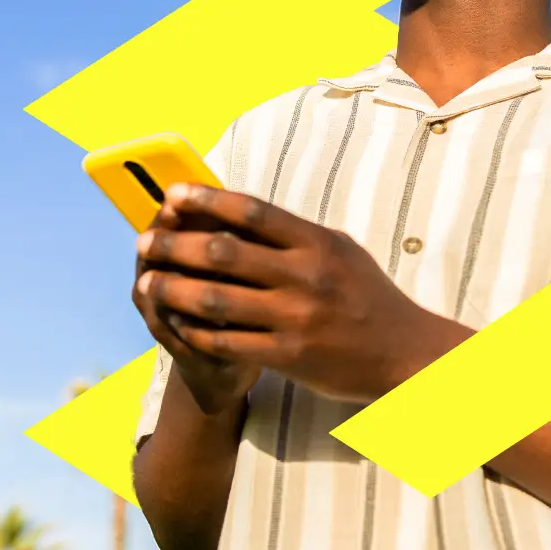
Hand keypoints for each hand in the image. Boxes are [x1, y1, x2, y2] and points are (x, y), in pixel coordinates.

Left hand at [134, 183, 462, 404]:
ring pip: (217, 299)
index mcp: (317, 243)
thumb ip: (292, 234)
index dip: (207, 200)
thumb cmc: (366, 297)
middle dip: (176, 245)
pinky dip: (194, 330)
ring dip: (173, 288)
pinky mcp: (289, 355)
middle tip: (144, 240)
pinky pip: (228, 341)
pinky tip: (174, 322)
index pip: (252, 212)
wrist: (406, 355)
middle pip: (224, 253)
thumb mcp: (339, 251)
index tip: (172, 194)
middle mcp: (305, 276)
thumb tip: (235, 209)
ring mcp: (296, 318)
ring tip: (146, 282)